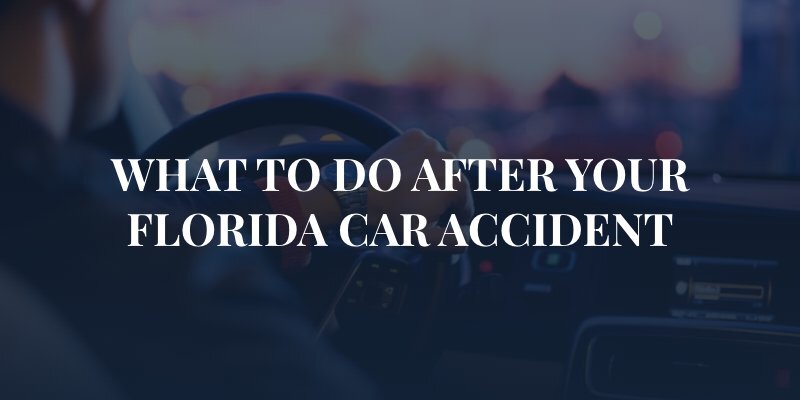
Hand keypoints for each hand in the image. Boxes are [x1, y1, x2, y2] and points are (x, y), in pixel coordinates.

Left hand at [365, 129, 473, 244]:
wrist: (361, 194)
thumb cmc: (393, 218)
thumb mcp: (425, 239)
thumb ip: (453, 241)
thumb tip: (467, 237)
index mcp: (457, 183)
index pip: (465, 204)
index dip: (453, 217)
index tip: (437, 220)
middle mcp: (449, 158)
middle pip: (453, 182)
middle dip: (441, 194)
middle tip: (419, 205)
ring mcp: (431, 144)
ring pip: (439, 164)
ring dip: (431, 175)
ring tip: (410, 188)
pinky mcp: (415, 136)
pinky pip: (424, 150)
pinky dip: (418, 159)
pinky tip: (405, 172)